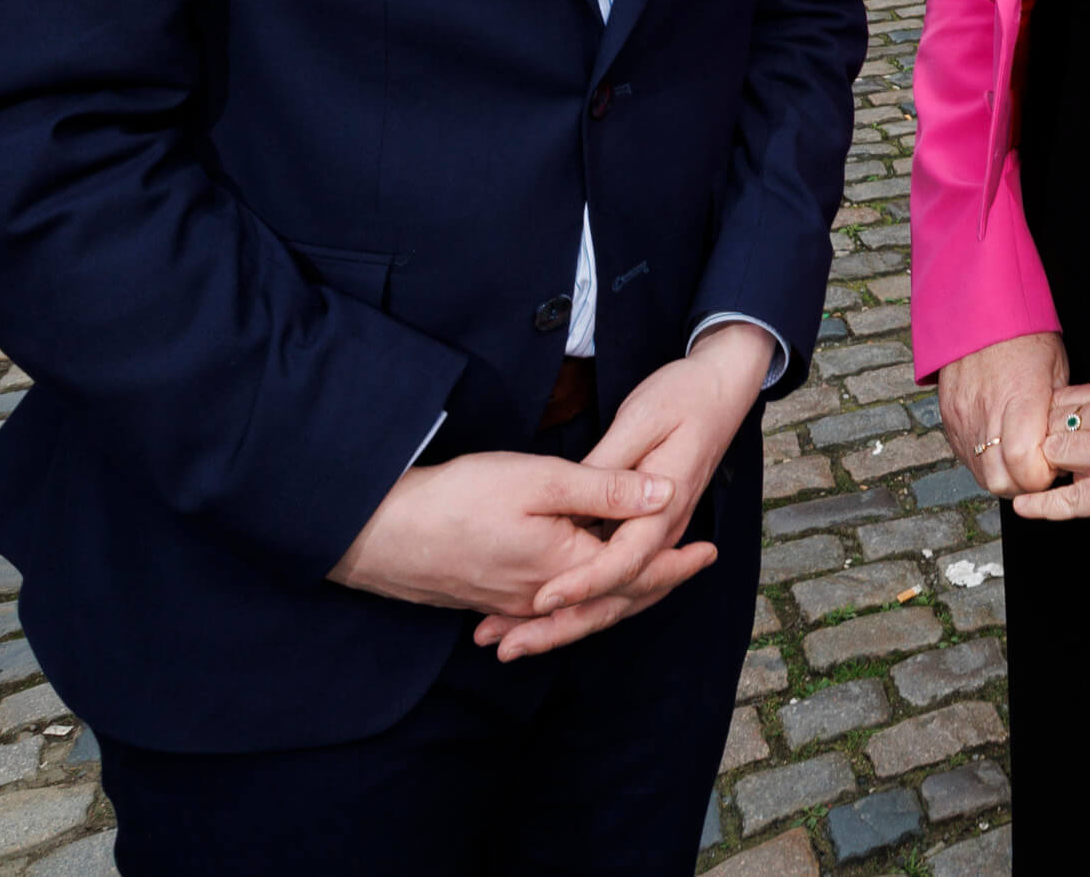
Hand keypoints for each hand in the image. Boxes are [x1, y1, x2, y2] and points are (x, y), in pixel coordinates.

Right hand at [329, 449, 670, 615]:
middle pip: (614, 596)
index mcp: (569, 568)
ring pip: (581, 604)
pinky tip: (577, 591)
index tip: (709, 550)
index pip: (637, 571)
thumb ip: (607, 490)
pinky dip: (576, 601)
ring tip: (649, 578)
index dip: (675, 560)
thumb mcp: (541, 481)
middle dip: (656, 581)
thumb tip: (666, 494)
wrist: (380, 533)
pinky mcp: (489, 599)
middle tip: (694, 564)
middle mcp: (545, 598)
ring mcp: (514, 604)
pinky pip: (548, 609)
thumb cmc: (458, 499)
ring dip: (619, 593)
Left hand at [481, 323, 771, 656]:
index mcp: (665, 506)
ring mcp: (656, 534)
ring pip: (615, 596)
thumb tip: (581, 499)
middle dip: (562, 627)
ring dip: (565, 624)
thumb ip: (611, 467)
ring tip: (511, 642)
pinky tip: (541, 611)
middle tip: (508, 648)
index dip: (582, 584)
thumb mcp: (642, 419)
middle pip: (617, 596)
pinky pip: (614, 578)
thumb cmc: (683, 395)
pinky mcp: (644, 530)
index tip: (540, 601)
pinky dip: (580, 600)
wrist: (723, 387)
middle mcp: (663, 530)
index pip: (623, 562)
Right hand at [935, 331, 1070, 499]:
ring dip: (1003, 475)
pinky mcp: (948, 418)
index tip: (1053, 464)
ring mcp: (963, 417)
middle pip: (1001, 481)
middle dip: (1023, 483)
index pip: (1026, 464)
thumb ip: (1056, 414)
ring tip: (1019, 456)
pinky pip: (965, 458)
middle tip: (1038, 467)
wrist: (979, 310)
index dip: (1042, 475)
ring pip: (981, 475)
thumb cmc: (1025, 336)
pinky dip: (984, 461)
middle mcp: (987, 413)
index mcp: (1020, 398)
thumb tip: (1062, 447)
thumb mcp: (1055, 370)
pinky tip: (999, 445)